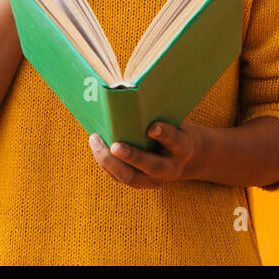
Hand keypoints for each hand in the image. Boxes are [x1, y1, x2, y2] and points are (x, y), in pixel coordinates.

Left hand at [88, 120, 203, 188]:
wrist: (179, 156)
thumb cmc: (171, 128)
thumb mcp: (173, 120)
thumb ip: (158, 114)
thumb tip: (130, 94)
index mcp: (183, 147)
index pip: (175, 141)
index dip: (164, 134)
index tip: (152, 127)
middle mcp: (171, 167)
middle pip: (153, 166)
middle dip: (133, 156)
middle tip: (115, 146)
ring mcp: (155, 180)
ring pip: (131, 177)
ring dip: (110, 161)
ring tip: (96, 141)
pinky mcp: (140, 184)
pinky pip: (120, 178)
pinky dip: (106, 164)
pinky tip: (97, 148)